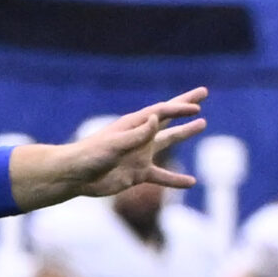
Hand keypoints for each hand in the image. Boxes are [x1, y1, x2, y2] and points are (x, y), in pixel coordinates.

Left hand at [9, 90, 207, 209]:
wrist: (74, 176)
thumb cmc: (90, 155)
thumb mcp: (115, 143)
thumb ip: (137, 133)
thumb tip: (157, 118)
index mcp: (134, 125)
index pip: (162, 111)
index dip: (180, 108)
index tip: (196, 107)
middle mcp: (140, 137)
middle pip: (168, 118)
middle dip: (184, 106)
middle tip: (202, 94)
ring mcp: (140, 154)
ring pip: (168, 142)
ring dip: (184, 133)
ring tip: (202, 124)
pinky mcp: (137, 174)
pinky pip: (161, 176)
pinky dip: (176, 180)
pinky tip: (191, 182)